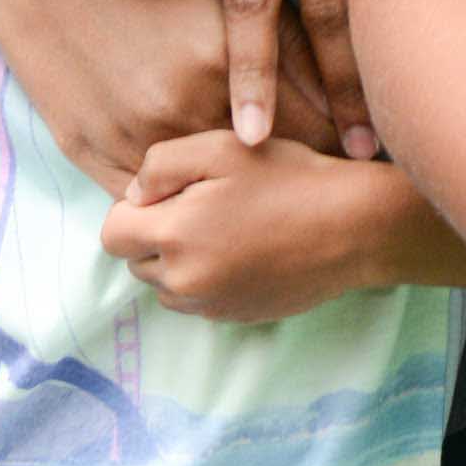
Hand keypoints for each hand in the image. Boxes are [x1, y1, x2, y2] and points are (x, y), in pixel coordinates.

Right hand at [0, 0, 342, 197]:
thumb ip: (276, 26)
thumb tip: (341, 76)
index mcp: (221, 56)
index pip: (310, 120)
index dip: (347, 136)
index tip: (379, 148)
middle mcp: (179, 105)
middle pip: (269, 164)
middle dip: (310, 171)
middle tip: (350, 189)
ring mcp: (129, 135)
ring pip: (208, 190)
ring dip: (246, 196)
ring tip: (284, 207)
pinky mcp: (86, 150)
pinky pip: (150, 198)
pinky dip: (180, 201)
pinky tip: (204, 202)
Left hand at [102, 129, 404, 322]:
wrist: (353, 227)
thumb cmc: (288, 178)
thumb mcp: (222, 147)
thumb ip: (161, 165)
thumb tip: (134, 196)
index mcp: (176, 237)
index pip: (112, 235)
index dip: (133, 206)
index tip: (171, 189)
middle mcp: (185, 283)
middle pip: (137, 261)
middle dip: (155, 233)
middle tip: (203, 203)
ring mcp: (211, 307)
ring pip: (165, 285)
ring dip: (179, 259)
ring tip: (224, 226)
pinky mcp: (235, 318)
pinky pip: (198, 300)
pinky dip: (207, 277)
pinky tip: (243, 248)